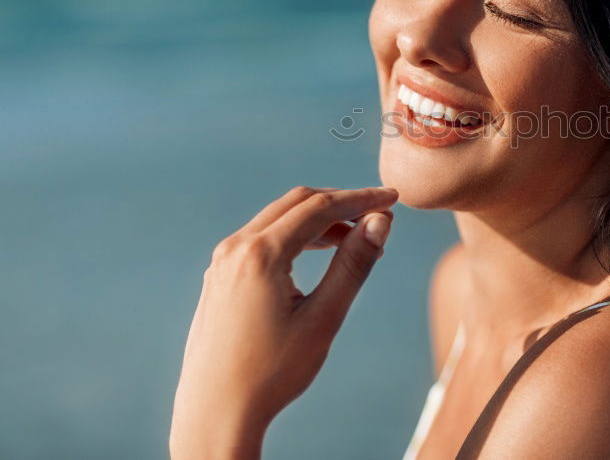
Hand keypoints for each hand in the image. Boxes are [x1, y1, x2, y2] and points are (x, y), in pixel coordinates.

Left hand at [169, 185, 398, 459]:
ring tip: (356, 237)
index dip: (361, 199)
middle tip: (379, 213)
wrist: (215, 412)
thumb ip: (353, 264)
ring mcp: (223, 261)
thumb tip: (380, 221)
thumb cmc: (271, 371)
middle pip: (298, 203)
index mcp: (261, 254)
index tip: (394, 198)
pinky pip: (262, 238)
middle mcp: (236, 248)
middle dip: (341, 203)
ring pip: (279, 219)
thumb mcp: (323, 317)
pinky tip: (319, 252)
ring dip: (319, 220)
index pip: (321, 207)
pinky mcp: (220, 276)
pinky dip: (296, 235)